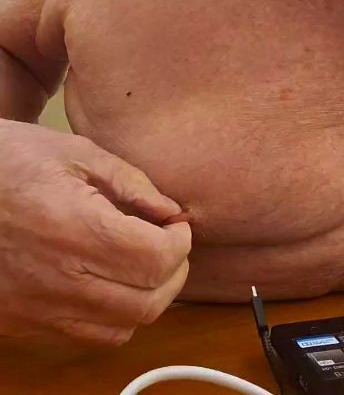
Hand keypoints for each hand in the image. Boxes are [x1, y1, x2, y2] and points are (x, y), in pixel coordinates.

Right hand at [0, 119, 190, 345]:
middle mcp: (58, 278)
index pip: (154, 259)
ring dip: (149, 298)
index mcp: (74, 227)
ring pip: (122, 327)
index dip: (180, 243)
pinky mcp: (24, 321)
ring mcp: (38, 307)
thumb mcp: (72, 152)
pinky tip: (112, 283)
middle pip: (146, 301)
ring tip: (146, 264)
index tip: (177, 224)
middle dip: (174, 272)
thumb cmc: (8, 161)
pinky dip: (116, 316)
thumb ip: (129, 182)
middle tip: (170, 244)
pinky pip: (88, 336)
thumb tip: (170, 211)